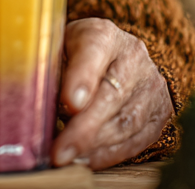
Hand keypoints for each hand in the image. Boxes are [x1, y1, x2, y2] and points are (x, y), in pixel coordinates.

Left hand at [51, 18, 172, 170]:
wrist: (117, 56)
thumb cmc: (76, 54)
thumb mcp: (58, 47)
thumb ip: (48, 66)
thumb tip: (34, 100)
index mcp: (103, 34)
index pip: (94, 49)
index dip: (82, 78)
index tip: (70, 102)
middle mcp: (134, 57)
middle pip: (113, 94)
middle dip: (84, 128)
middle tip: (59, 151)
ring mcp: (151, 85)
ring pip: (127, 121)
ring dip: (95, 145)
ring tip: (68, 158)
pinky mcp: (160, 112)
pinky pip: (138, 139)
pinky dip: (110, 154)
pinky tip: (87, 160)